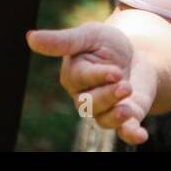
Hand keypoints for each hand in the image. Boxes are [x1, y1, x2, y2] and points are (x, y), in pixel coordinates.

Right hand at [26, 22, 156, 145]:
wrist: (136, 54)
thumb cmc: (106, 44)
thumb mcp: (89, 35)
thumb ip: (63, 41)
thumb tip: (30, 37)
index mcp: (74, 76)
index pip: (82, 80)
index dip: (98, 77)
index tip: (115, 72)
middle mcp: (85, 97)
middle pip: (90, 104)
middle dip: (108, 96)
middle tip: (125, 86)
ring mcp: (105, 109)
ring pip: (104, 119)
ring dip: (116, 117)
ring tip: (128, 110)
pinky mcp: (126, 117)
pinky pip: (125, 131)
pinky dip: (131, 135)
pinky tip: (140, 136)